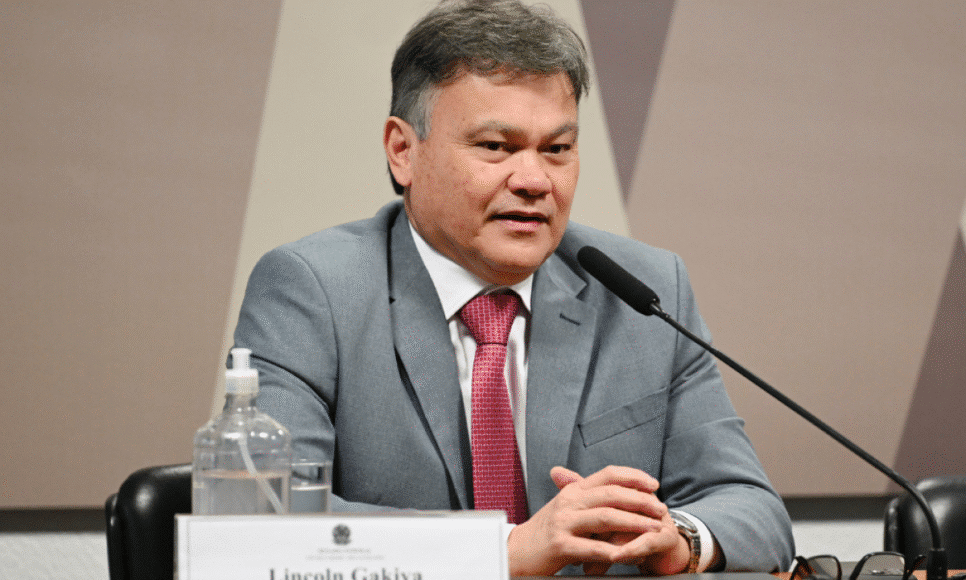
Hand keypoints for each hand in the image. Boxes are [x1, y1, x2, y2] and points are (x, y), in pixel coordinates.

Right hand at [507, 465, 668, 575]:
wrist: (515, 551)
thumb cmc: (543, 531)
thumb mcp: (564, 507)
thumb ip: (586, 497)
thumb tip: (616, 487)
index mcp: (572, 491)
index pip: (607, 475)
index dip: (633, 476)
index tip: (653, 484)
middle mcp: (568, 502)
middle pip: (611, 494)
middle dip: (640, 501)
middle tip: (660, 509)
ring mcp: (563, 523)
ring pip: (606, 517)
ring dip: (634, 523)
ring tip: (654, 529)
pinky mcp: (559, 545)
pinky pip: (592, 546)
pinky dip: (612, 550)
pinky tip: (628, 553)